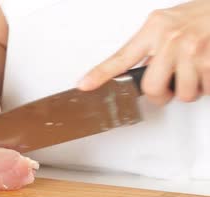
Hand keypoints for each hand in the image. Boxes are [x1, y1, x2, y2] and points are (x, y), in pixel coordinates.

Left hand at [78, 0, 209, 104]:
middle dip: (162, 95)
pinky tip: (209, 69)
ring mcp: (192, 51)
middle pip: (151, 88)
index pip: (121, 57)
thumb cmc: (203, 15)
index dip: (100, 74)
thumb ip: (153, 45)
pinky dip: (209, 85)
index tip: (84, 85)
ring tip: (196, 72)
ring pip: (182, 94)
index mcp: (155, 28)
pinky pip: (205, 91)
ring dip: (191, 90)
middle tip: (169, 88)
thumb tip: (142, 69)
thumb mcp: (170, 22)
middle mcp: (171, 39)